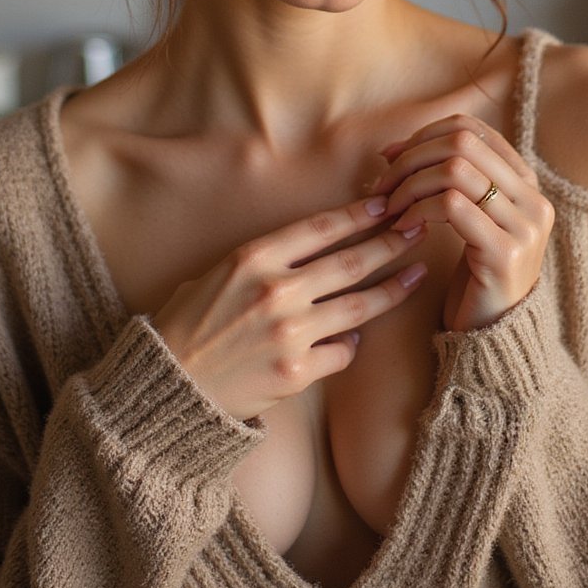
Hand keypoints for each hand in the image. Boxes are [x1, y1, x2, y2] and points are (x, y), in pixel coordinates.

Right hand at [151, 196, 428, 420]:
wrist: (168, 383)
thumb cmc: (189, 322)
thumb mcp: (219, 272)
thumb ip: (266, 260)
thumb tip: (314, 246)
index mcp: (254, 257)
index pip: (322, 228)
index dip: (359, 213)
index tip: (386, 203)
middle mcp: (276, 291)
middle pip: (352, 261)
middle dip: (392, 243)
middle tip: (419, 228)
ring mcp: (289, 333)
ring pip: (359, 306)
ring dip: (393, 289)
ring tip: (416, 275)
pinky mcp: (296, 372)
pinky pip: (342, 351)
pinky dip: (352, 341)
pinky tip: (359, 334)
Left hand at [372, 115, 554, 332]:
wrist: (495, 336)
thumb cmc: (473, 274)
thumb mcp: (468, 218)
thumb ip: (447, 180)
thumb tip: (393, 149)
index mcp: (526, 183)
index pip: (472, 129)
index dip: (425, 135)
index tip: (392, 157)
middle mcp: (533, 199)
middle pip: (463, 142)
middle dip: (413, 156)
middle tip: (384, 183)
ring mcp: (524, 226)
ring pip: (455, 169)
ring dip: (411, 183)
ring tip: (391, 207)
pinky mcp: (505, 253)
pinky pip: (451, 206)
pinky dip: (418, 208)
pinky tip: (404, 227)